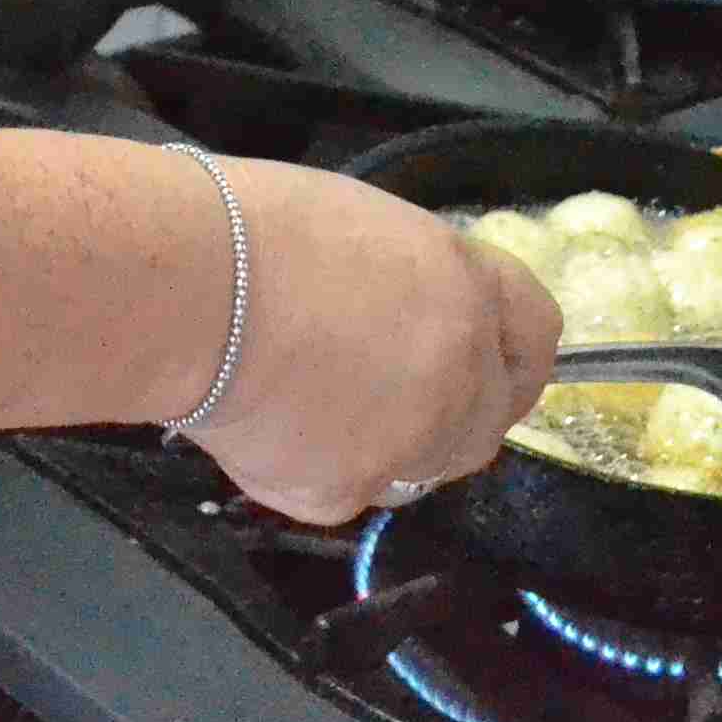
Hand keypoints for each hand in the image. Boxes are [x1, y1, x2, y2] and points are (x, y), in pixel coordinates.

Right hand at [179, 161, 559, 526]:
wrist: (184, 290)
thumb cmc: (253, 228)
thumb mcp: (365, 228)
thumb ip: (417, 283)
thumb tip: (415, 317)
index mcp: (466, 289)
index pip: (537, 334)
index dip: (511, 347)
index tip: (488, 355)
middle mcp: (458, 375)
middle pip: (491, 416)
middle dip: (455, 406)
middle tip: (387, 385)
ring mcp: (407, 444)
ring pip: (426, 466)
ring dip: (397, 444)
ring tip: (319, 402)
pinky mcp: (342, 494)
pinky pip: (352, 490)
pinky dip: (322, 468)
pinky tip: (273, 425)